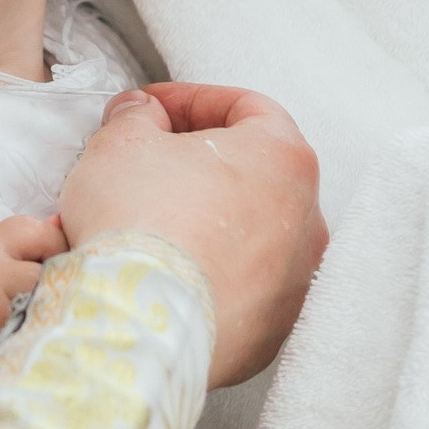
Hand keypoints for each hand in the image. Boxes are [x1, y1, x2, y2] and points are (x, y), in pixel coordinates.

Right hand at [59, 83, 326, 387]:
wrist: (141, 320)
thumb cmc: (141, 221)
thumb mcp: (122, 141)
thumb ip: (136, 115)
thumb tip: (141, 113)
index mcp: (283, 158)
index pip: (246, 106)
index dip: (190, 99)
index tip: (151, 108)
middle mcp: (307, 219)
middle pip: (255, 170)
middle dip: (201, 159)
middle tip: (150, 159)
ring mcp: (296, 280)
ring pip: (253, 230)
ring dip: (209, 216)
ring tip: (155, 218)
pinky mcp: (273, 328)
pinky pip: (244, 284)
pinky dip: (211, 269)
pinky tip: (167, 267)